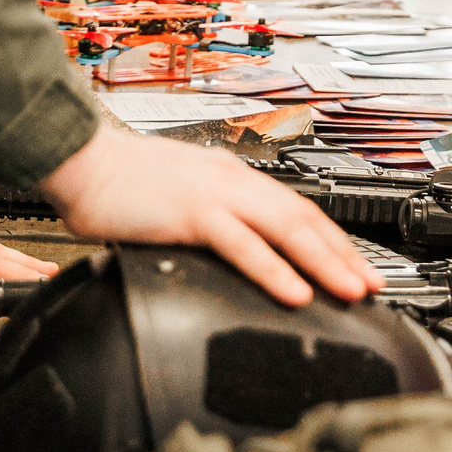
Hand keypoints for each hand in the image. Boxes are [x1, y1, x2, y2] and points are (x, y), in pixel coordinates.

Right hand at [38, 126, 379, 306]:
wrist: (80, 160)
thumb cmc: (119, 181)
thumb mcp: (177, 197)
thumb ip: (208, 218)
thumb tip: (229, 245)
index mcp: (230, 177)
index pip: (294, 207)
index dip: (329, 238)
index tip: (353, 265)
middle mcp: (232, 181)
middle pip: (302, 217)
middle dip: (343, 253)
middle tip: (372, 284)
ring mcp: (215, 194)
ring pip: (285, 229)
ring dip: (324, 263)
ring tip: (351, 291)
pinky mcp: (193, 212)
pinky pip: (243, 244)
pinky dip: (274, 269)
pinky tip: (294, 290)